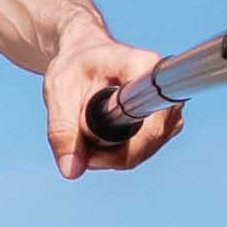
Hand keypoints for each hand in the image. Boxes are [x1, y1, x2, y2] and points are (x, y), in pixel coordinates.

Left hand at [43, 30, 183, 178]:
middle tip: (78, 141)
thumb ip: (62, 131)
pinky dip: (118, 152)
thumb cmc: (73, 66)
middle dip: (110, 153)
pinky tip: (97, 137)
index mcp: (143, 68)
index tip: (92, 153)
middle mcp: (164, 87)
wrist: (84, 54)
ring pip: (146, 149)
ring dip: (112, 153)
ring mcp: (168, 107)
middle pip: (149, 141)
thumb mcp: (57, 93)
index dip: (127, 147)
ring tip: (85, 133)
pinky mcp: (164, 121)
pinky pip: (144, 149)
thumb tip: (72, 172)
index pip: (152, 120)